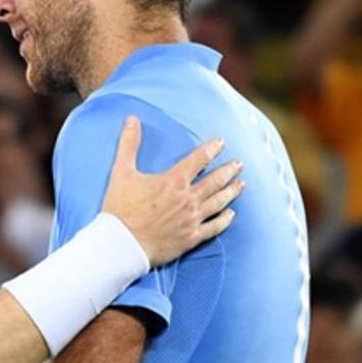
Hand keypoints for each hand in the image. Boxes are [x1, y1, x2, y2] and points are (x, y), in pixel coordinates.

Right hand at [104, 116, 242, 265]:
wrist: (122, 244)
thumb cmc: (120, 209)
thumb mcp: (121, 172)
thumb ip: (129, 144)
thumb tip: (131, 119)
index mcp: (174, 181)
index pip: (199, 159)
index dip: (211, 149)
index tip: (221, 143)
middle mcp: (188, 198)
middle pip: (215, 181)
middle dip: (228, 170)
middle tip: (239, 164)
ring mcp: (192, 219)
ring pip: (219, 202)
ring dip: (231, 191)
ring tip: (241, 184)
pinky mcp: (191, 238)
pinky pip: (214, 227)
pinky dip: (225, 220)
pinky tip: (231, 214)